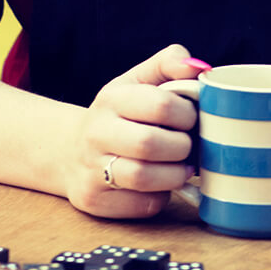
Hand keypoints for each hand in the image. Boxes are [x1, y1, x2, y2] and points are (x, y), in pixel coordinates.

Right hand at [64, 44, 207, 217]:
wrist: (71, 151)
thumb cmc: (120, 113)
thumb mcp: (139, 80)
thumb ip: (169, 63)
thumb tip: (200, 68)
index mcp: (112, 99)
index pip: (161, 105)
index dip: (187, 114)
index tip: (190, 118)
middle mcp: (95, 133)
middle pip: (150, 144)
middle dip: (182, 147)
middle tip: (188, 146)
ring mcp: (90, 169)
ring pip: (143, 178)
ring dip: (175, 175)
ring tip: (181, 168)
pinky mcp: (94, 201)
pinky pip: (141, 206)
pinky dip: (160, 198)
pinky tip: (160, 185)